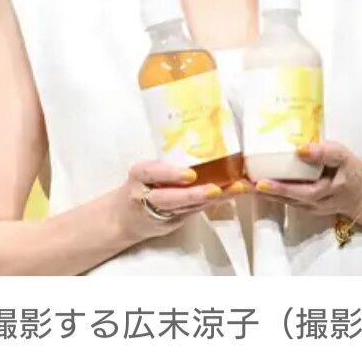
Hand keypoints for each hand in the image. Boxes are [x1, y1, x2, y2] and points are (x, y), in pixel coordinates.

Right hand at [117, 160, 245, 241]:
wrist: (124, 217)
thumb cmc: (140, 185)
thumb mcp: (145, 170)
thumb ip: (165, 163)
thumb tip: (202, 139)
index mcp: (139, 175)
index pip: (152, 172)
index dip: (170, 174)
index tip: (189, 175)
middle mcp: (148, 196)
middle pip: (170, 198)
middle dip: (194, 195)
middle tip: (215, 189)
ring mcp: (162, 212)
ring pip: (188, 206)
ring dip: (214, 198)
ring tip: (236, 189)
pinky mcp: (174, 221)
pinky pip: (195, 210)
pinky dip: (215, 202)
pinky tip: (233, 193)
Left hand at [251, 141, 361, 218]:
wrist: (361, 192)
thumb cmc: (350, 170)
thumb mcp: (343, 156)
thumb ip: (324, 152)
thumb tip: (300, 149)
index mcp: (325, 191)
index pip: (301, 191)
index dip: (280, 188)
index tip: (260, 183)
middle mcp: (314, 203)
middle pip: (285, 198)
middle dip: (262, 191)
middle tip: (241, 183)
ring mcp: (307, 206)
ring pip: (282, 200)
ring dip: (261, 193)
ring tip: (240, 183)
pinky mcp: (303, 205)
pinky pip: (284, 199)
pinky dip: (269, 193)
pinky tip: (254, 184)